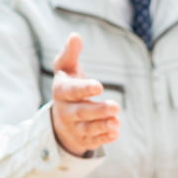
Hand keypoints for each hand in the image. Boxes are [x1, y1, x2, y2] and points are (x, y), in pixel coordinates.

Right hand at [50, 33, 119, 156]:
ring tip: (117, 121)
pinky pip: (91, 141)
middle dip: (98, 111)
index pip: (71, 91)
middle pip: (80, 113)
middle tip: (116, 106)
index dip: (84, 89)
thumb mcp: (66, 70)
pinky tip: (115, 133)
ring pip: (86, 129)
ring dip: (102, 126)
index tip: (99, 86)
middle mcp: (65, 111)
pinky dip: (102, 139)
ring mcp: (72, 128)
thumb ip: (70, 54)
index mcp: (62, 92)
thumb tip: (74, 35)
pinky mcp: (81, 140)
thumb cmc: (68, 87)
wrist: (60, 117)